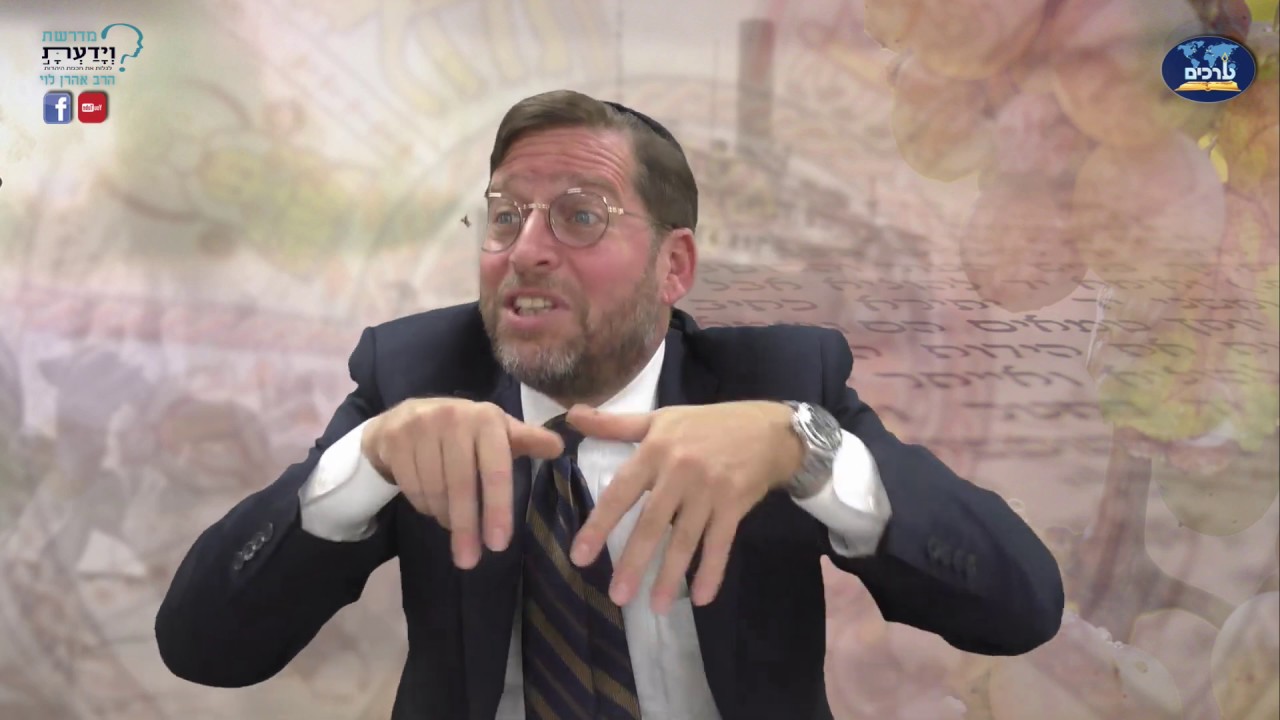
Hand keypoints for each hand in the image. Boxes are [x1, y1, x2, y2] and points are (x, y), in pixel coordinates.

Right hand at [361, 398, 564, 568]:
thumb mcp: (497, 433)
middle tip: (470, 560)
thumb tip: (559, 448)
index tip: (499, 543)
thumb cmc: (464, 432)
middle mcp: (454, 418)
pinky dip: (425, 506)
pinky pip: (412, 487)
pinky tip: (433, 507)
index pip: (496, 469)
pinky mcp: (395, 440)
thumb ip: (527, 442)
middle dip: (466, 527)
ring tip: (454, 526)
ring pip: (435, 489)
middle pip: (461, 485)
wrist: (407, 417)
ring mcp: (420, 427)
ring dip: (445, 517)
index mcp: (487, 419)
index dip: (498, 507)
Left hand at [565, 401, 804, 613]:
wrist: (767, 429)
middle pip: (652, 523)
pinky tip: (701, 597)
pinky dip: (711, 571)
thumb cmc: (706, 425)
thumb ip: (614, 425)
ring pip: (685, 539)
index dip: (599, 525)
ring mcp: (709, 490)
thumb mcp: (659, 419)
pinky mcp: (734, 504)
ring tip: (655, 606)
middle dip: (634, 562)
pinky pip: (720, 543)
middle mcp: (680, 472)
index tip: (580, 556)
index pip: (621, 492)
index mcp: (655, 451)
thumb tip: (572, 416)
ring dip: (670, 575)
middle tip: (617, 595)